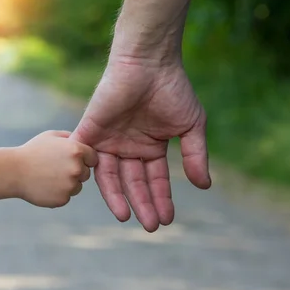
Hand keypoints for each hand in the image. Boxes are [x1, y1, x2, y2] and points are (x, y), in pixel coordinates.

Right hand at [16, 130, 97, 207]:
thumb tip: (84, 141)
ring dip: (67, 184)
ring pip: (77, 187)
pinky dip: (58, 193)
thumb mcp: (51, 136)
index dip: (83, 158)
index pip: (93, 157)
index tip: (70, 159)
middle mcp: (77, 168)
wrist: (13, 171)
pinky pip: (66, 197)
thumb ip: (70, 137)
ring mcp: (70, 185)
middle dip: (75, 172)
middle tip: (56, 169)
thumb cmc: (31, 151)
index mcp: (77, 151)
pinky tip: (44, 186)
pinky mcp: (62, 199)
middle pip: (86, 173)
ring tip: (48, 177)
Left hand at [71, 57, 210, 230]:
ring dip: (117, 197)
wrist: (149, 63)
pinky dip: (87, 174)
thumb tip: (205, 186)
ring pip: (109, 176)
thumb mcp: (190, 127)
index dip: (161, 199)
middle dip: (142, 204)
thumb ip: (195, 156)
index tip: (167, 220)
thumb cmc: (171, 90)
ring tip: (126, 217)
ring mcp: (108, 139)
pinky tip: (97, 190)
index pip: (154, 179)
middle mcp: (127, 147)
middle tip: (150, 226)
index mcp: (149, 147)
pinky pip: (85, 156)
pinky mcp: (90, 130)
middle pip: (132, 182)